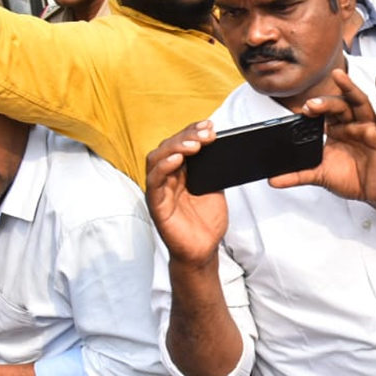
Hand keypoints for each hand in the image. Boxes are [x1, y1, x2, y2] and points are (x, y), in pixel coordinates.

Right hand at [145, 122, 229, 266]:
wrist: (204, 250)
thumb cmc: (206, 222)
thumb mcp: (214, 189)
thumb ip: (212, 169)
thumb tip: (220, 147)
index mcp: (179, 172)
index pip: (181, 144)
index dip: (192, 131)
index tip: (210, 125)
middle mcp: (166, 178)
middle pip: (168, 147)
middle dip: (187, 136)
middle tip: (206, 133)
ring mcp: (159, 190)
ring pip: (157, 159)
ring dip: (176, 147)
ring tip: (194, 144)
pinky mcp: (156, 204)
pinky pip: (154, 181)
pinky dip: (164, 167)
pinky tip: (177, 160)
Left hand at [270, 69, 375, 207]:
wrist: (375, 194)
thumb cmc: (352, 180)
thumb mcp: (321, 176)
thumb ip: (298, 175)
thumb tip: (273, 180)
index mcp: (336, 131)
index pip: (324, 114)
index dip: (314, 109)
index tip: (302, 110)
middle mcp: (352, 124)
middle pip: (339, 106)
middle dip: (326, 103)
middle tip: (311, 105)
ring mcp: (369, 126)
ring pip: (359, 102)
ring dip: (349, 88)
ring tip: (339, 75)